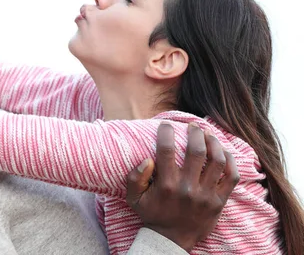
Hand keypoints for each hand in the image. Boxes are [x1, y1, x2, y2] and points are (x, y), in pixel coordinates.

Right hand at [125, 122, 239, 251]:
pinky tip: (223, 151)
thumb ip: (135, 178)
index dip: (166, 132)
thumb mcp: (134, 199)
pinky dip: (230, 161)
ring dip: (213, 142)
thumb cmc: (152, 215)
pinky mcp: (219, 201)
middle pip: (196, 150)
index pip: (166, 150)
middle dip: (195, 132)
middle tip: (192, 125)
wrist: (172, 240)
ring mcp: (206, 195)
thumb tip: (147, 159)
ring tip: (208, 134)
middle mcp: (187, 188)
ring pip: (216, 160)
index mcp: (166, 185)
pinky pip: (231, 176)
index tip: (166, 124)